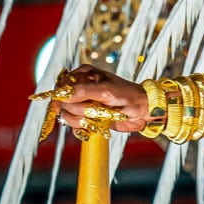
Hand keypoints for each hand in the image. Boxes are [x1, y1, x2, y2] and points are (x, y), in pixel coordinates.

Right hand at [31, 66, 149, 136]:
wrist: (142, 110)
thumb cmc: (128, 95)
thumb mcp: (107, 91)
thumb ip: (84, 91)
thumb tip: (63, 94)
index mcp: (84, 75)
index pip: (61, 86)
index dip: (62, 98)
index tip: (67, 106)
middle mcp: (81, 87)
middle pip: (63, 103)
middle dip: (78, 110)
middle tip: (95, 110)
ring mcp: (83, 103)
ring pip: (67, 116)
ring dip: (82, 120)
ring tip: (99, 117)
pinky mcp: (87, 117)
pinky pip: (74, 126)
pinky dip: (83, 128)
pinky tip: (95, 125)